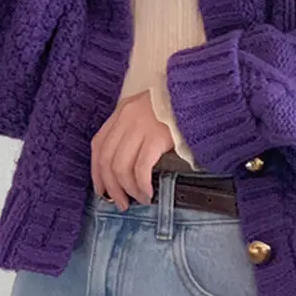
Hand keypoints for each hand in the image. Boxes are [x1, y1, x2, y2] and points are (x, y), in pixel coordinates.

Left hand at [91, 91, 174, 210]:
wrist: (198, 93)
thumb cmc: (177, 105)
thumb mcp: (148, 109)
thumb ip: (134, 129)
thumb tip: (127, 165)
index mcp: (121, 112)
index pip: (98, 146)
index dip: (97, 172)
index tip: (102, 190)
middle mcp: (126, 119)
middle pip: (107, 160)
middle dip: (111, 187)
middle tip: (120, 203)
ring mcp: (140, 127)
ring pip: (121, 166)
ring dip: (128, 189)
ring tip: (139, 199)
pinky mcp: (156, 136)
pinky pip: (141, 167)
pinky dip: (141, 184)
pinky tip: (148, 192)